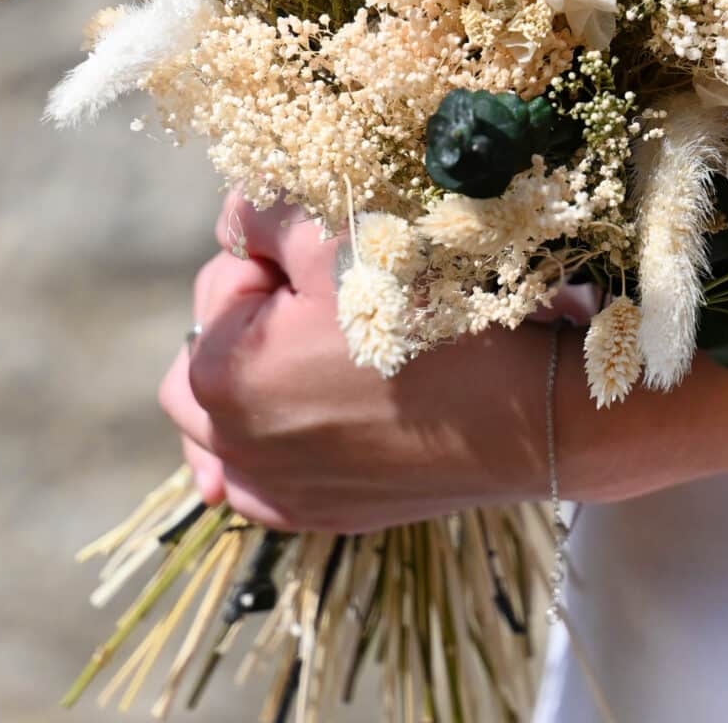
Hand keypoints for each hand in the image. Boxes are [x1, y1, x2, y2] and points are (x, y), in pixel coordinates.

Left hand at [158, 193, 549, 532]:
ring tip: (317, 349)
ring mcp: (277, 491)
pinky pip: (264, 478)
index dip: (272, 260)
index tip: (330, 260)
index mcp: (220, 375)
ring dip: (256, 383)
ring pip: (225, 427)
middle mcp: (232, 448)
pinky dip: (277, 443)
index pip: (219, 287)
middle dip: (252, 321)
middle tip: (324, 297)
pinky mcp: (322, 514)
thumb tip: (233, 220)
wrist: (520, 408)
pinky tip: (316, 414)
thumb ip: (260, 213)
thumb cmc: (427, 309)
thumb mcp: (335, 232)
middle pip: (206, 360)